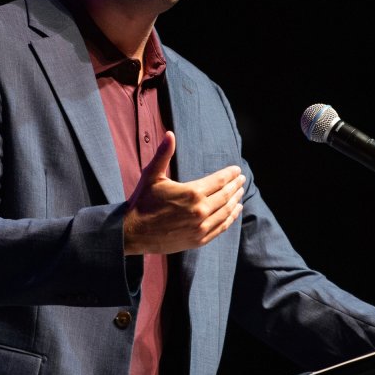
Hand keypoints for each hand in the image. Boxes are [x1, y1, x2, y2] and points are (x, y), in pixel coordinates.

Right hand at [122, 131, 245, 254]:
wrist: (132, 232)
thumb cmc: (142, 201)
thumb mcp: (152, 175)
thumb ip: (164, 154)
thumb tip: (170, 134)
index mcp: (192, 192)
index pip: (219, 181)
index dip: (230, 174)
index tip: (237, 170)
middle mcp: (200, 210)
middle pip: (226, 196)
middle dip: (236, 186)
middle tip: (242, 180)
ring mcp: (200, 227)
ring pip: (226, 212)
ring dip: (235, 201)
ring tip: (240, 194)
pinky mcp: (198, 240)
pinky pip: (221, 228)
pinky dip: (230, 219)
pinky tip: (234, 212)